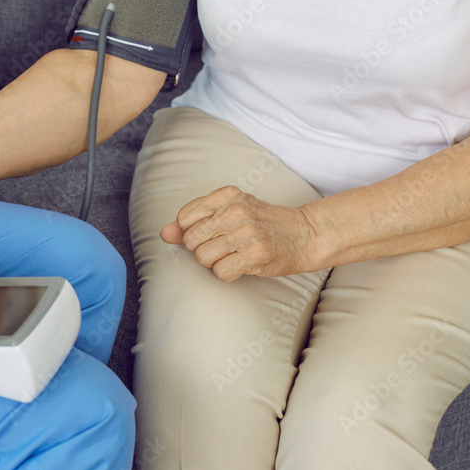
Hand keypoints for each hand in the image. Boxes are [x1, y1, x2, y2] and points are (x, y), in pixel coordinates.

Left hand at [160, 186, 320, 281]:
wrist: (305, 234)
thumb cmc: (261, 223)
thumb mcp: (228, 212)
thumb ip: (193, 220)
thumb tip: (164, 233)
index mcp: (226, 195)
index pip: (184, 218)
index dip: (191, 231)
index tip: (210, 233)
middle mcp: (236, 211)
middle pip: (191, 241)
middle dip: (201, 249)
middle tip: (223, 246)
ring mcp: (247, 233)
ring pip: (203, 258)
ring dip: (215, 262)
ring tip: (233, 254)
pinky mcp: (256, 255)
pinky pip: (220, 272)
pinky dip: (227, 273)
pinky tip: (241, 264)